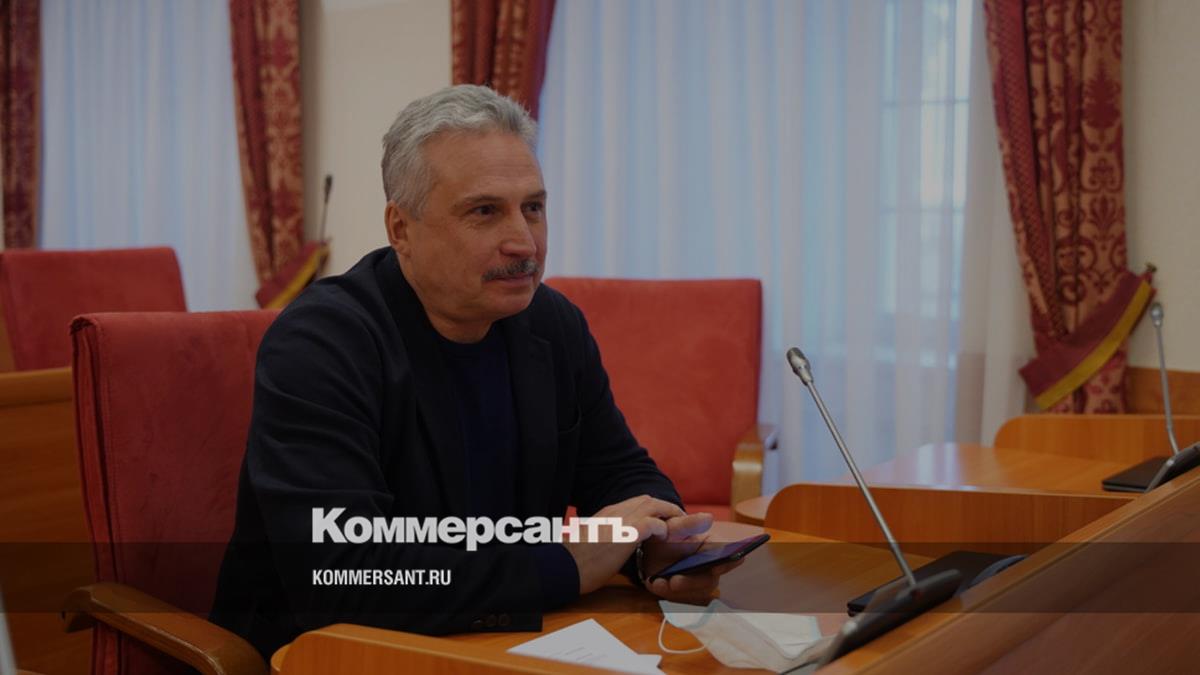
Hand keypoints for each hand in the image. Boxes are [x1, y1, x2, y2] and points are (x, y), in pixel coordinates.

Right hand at [562, 495, 684, 593]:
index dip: (652, 510)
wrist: (564, 567)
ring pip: (653, 505)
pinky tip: (663, 537)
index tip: (661, 519)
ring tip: (677, 527)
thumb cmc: (574, 561)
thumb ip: (604, 536)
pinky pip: (653, 524)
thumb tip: (610, 544)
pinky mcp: (626, 533)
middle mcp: (615, 512)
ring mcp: (621, 520)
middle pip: (647, 499)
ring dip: (668, 514)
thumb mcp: (591, 541)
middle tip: (677, 521)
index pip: (635, 502)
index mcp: (607, 513)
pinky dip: (662, 529)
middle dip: (665, 508)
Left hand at [642, 513, 744, 603]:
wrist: (649, 548)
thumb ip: (689, 524)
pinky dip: (667, 592)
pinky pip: (681, 598)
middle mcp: (711, 566)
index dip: (727, 562)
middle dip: (691, 582)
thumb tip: (708, 517)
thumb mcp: (674, 527)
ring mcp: (699, 581)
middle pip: (709, 580)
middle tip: (673, 581)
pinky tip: (655, 583)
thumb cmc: (667, 534)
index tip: (716, 566)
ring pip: (695, 593)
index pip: (728, 556)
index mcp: (712, 547)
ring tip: (658, 581)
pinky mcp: (686, 592)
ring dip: (676, 590)